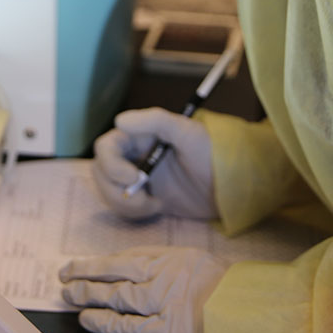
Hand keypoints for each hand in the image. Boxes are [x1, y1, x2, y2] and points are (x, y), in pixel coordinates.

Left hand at [60, 246, 226, 332]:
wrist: (257, 315)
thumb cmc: (239, 293)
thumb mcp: (209, 267)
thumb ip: (181, 269)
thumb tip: (159, 275)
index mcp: (176, 259)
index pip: (130, 257)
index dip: (104, 261)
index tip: (87, 263)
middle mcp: (164, 277)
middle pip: (115, 272)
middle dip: (86, 273)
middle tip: (65, 274)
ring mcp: (162, 303)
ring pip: (115, 296)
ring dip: (88, 295)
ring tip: (69, 295)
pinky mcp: (164, 332)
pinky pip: (126, 327)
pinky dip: (103, 323)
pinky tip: (87, 320)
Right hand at [91, 107, 216, 219]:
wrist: (230, 185)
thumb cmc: (212, 152)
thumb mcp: (187, 131)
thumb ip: (155, 120)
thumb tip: (119, 120)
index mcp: (139, 136)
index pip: (106, 147)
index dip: (111, 164)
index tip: (132, 178)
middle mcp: (134, 156)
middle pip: (101, 172)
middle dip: (114, 189)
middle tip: (142, 198)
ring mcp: (138, 178)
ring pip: (108, 191)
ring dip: (124, 203)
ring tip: (152, 205)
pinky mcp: (145, 198)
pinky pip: (123, 207)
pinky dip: (134, 212)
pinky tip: (158, 207)